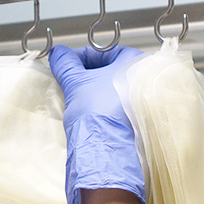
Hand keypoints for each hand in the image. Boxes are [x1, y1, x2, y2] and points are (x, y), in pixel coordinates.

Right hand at [48, 44, 145, 203]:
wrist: (104, 151)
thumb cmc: (96, 112)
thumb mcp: (75, 83)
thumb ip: (65, 64)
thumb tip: (57, 53)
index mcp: (136, 63)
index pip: (104, 52)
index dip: (81, 57)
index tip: (66, 64)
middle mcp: (145, 80)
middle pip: (111, 70)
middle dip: (88, 74)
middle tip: (69, 80)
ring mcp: (144, 101)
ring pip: (114, 89)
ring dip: (95, 90)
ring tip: (76, 97)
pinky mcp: (139, 120)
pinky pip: (118, 106)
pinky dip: (104, 105)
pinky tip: (89, 112)